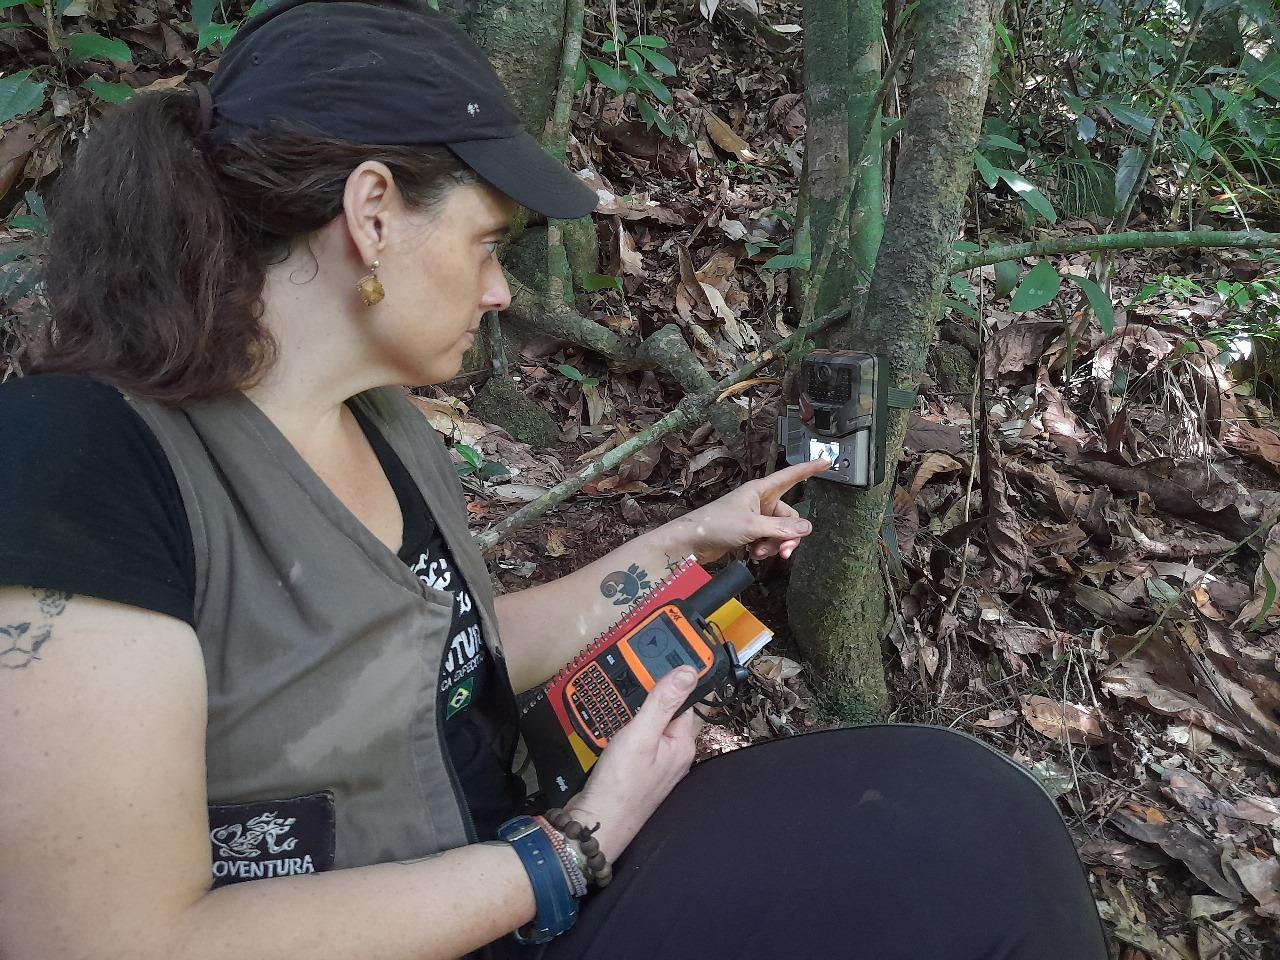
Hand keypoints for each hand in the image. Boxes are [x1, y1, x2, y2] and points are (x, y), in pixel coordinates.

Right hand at [563, 666, 698, 862]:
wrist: (596, 824)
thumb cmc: (619, 785)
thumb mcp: (641, 735)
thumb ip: (663, 702)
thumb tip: (687, 672)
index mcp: (682, 745)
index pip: (683, 702)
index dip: (668, 683)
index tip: (652, 667)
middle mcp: (674, 756)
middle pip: (665, 714)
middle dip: (646, 702)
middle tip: (626, 694)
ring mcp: (656, 766)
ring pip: (648, 728)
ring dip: (632, 718)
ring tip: (615, 712)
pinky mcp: (638, 773)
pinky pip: (636, 743)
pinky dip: (623, 734)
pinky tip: (610, 733)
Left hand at [664, 458, 830, 563]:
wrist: (692, 542)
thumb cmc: (716, 525)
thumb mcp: (752, 526)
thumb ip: (780, 528)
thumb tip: (806, 528)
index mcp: (760, 490)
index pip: (791, 476)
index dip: (809, 468)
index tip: (827, 461)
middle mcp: (760, 502)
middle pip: (789, 517)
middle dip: (788, 535)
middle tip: (784, 550)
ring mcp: (755, 517)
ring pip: (780, 531)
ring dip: (775, 545)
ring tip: (760, 553)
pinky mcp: (750, 532)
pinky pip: (769, 540)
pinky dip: (765, 549)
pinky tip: (754, 554)